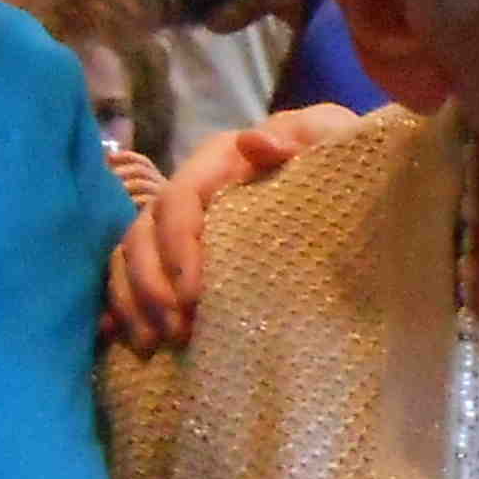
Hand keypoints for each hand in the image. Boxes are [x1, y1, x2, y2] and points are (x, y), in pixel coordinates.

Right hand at [101, 105, 362, 348]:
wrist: (350, 187)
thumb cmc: (342, 162)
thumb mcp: (332, 139)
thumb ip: (305, 134)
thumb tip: (254, 143)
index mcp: (221, 160)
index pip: (181, 197)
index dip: (177, 244)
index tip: (193, 294)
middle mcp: (192, 190)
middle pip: (145, 231)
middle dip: (152, 284)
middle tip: (177, 331)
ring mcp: (182, 226)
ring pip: (131, 256)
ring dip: (136, 302)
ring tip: (157, 344)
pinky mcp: (180, 258)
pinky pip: (134, 279)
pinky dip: (128, 310)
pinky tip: (138, 344)